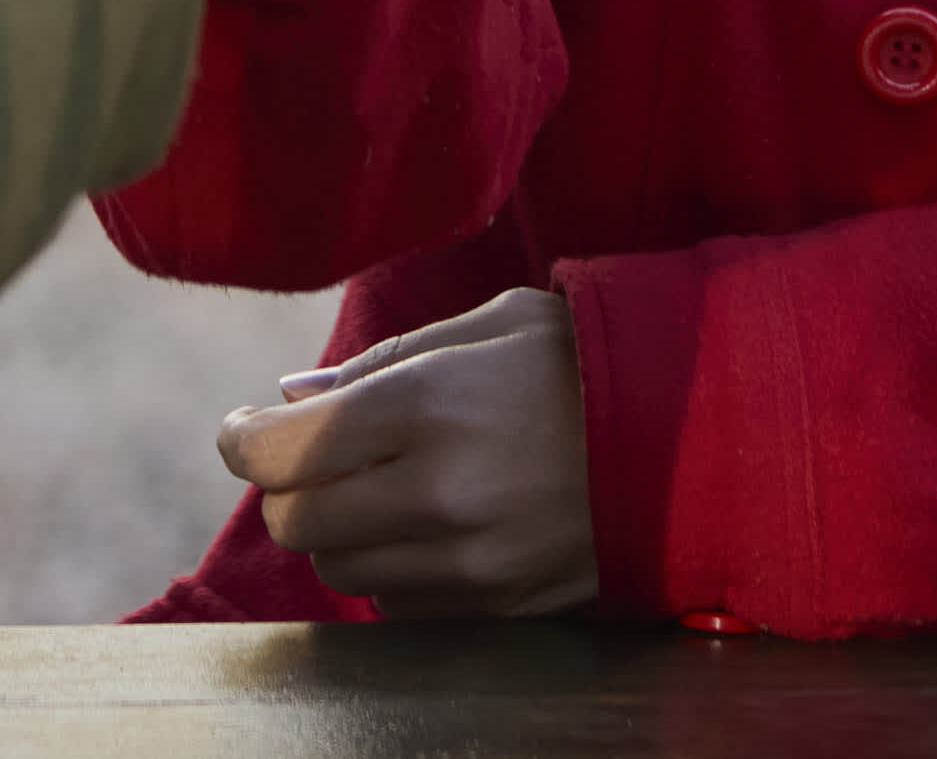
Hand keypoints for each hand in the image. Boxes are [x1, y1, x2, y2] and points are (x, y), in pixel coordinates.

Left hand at [215, 283, 595, 615]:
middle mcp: (437, 494)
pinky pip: (399, 607)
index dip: (241, 439)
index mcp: (424, 407)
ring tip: (383, 486)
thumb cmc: (577, 360)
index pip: (275, 452)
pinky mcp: (497, 607)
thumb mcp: (479, 329)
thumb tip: (286, 401)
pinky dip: (392, 572)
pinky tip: (429, 527)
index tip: (245, 427)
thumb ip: (374, 367)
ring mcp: (468, 563)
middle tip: (315, 455)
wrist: (694, 432)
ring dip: (341, 531)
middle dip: (289, 487)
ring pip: (342, 571)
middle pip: (295, 521)